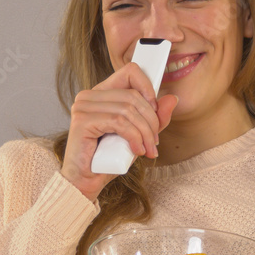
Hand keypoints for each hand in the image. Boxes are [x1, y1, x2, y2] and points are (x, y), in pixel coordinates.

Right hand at [61, 62, 177, 200]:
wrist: (86, 183)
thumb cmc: (109, 160)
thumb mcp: (138, 136)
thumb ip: (154, 118)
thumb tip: (171, 99)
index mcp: (101, 93)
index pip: (130, 71)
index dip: (148, 88)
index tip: (156, 112)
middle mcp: (89, 96)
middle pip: (133, 95)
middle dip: (151, 121)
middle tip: (154, 142)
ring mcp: (83, 106)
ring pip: (128, 109)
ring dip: (144, 133)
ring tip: (147, 150)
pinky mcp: (82, 121)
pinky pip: (119, 122)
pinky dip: (134, 137)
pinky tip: (136, 151)